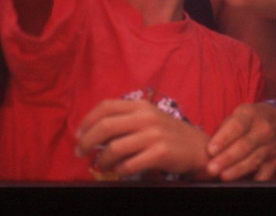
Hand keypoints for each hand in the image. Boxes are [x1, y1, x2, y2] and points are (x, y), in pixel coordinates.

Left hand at [75, 98, 212, 178]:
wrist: (198, 147)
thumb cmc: (169, 134)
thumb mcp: (149, 119)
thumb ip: (126, 121)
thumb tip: (94, 132)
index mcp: (142, 106)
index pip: (106, 106)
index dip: (87, 120)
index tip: (78, 134)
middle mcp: (147, 117)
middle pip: (105, 126)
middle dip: (86, 141)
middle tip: (80, 152)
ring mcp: (154, 134)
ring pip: (115, 147)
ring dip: (102, 159)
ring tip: (101, 165)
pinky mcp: (160, 152)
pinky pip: (129, 164)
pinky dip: (119, 169)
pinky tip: (119, 170)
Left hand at [205, 101, 275, 180]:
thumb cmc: (251, 119)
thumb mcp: (239, 114)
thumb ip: (224, 129)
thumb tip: (207, 150)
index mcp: (251, 114)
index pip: (236, 126)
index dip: (223, 139)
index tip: (210, 150)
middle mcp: (263, 129)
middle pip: (244, 146)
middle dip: (226, 158)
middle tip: (211, 168)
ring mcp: (271, 145)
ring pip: (253, 160)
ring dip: (237, 170)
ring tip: (223, 176)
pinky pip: (266, 172)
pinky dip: (254, 179)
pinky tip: (241, 184)